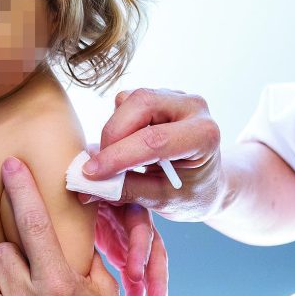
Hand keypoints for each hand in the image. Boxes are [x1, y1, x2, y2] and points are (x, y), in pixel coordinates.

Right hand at [81, 89, 224, 221]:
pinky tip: (127, 146)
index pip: (156, 140)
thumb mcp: (162, 201)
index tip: (91, 173)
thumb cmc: (190, 195)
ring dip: (113, 131)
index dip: (119, 156)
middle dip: (112, 135)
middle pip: (141, 104)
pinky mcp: (159, 94)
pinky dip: (117, 125)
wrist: (207, 183)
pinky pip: (126, 102)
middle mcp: (193, 107)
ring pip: (129, 100)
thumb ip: (126, 190)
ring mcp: (176, 97)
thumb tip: (87, 186)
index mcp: (204, 135)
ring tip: (118, 160)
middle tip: (99, 166)